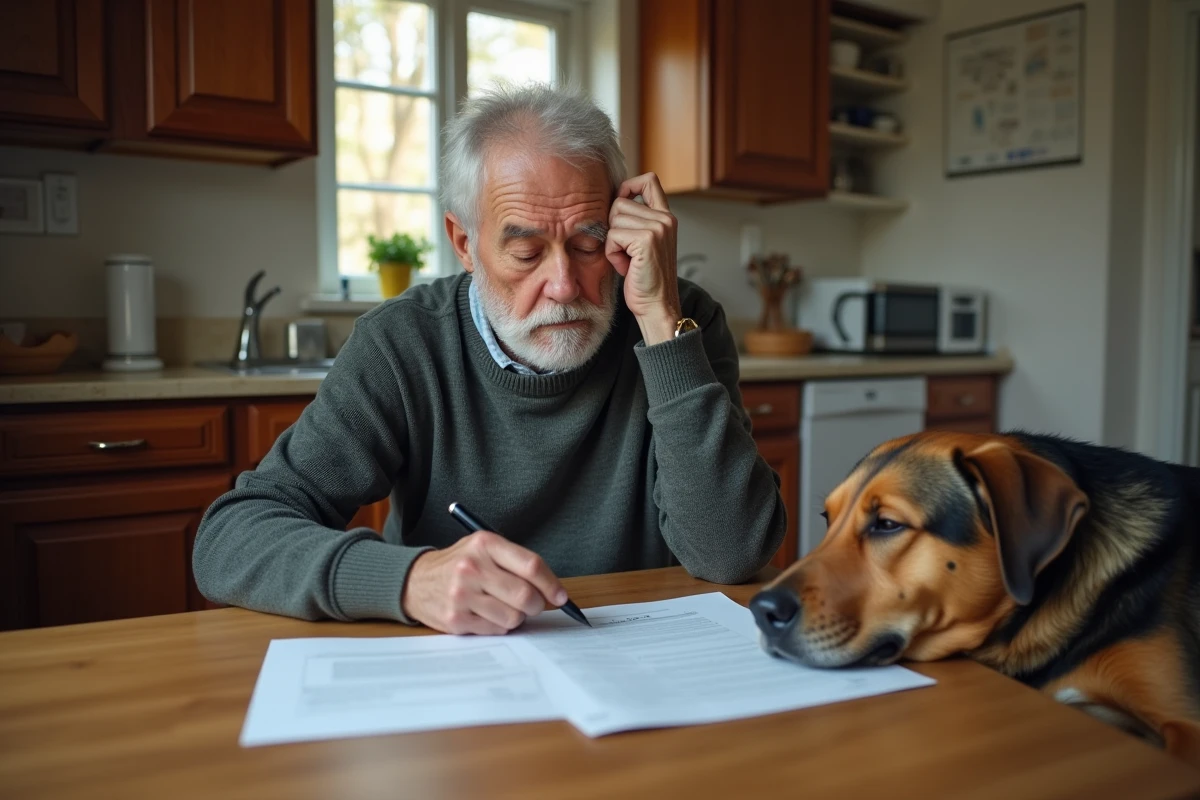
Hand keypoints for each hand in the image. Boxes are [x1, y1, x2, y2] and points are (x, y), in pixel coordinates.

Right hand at [402, 531, 567, 634]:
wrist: (414, 581)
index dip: (551, 584)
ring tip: (503, 606)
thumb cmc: (460, 564)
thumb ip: (517, 563)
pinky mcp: (455, 619)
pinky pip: (496, 630)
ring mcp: (462, 595)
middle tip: (532, 605)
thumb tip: (554, 591)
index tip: (560, 596)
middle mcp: (472, 567)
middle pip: (525, 596)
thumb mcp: (484, 549)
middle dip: (536, 605)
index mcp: (485, 544)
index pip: (531, 565)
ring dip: (517, 617)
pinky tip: (487, 614)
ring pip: (513, 617)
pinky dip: (499, 626)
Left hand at [606, 172, 680, 344]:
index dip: (628, 186)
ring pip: (613, 219)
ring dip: (612, 243)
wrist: (656, 306)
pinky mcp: (646, 239)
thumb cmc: (644, 279)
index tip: (620, 203)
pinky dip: (612, 253)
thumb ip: (635, 222)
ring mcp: (657, 227)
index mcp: (666, 217)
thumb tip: (611, 202)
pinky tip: (626, 267)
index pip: (648, 180)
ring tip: (627, 260)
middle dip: (613, 228)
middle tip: (626, 251)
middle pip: (619, 202)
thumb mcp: (642, 244)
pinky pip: (612, 236)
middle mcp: (665, 219)